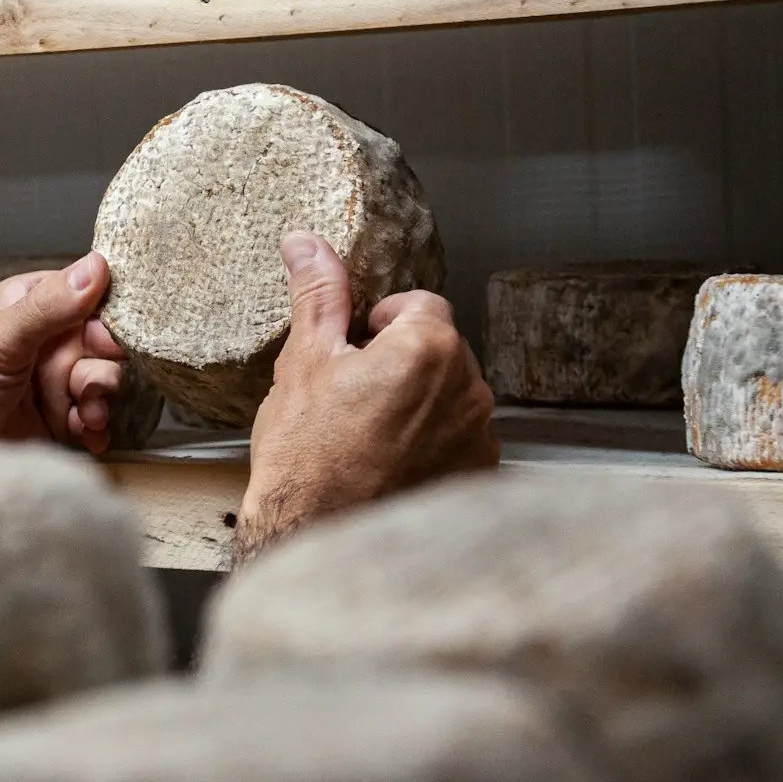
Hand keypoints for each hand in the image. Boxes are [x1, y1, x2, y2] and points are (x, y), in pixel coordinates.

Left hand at [0, 253, 128, 458]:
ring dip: (98, 402)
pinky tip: (85, 435)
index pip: (89, 299)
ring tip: (82, 417)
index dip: (103, 324)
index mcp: (29, 305)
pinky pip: (94, 417)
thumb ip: (47, 307)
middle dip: (99, 371)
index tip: (104, 346)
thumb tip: (95, 267)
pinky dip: (95, 429)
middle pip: (101, 345)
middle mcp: (44, 339)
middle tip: (83, 389)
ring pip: (102, 382)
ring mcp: (51, 379)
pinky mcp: (55, 417)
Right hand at [235, 232, 497, 561]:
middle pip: (439, 349)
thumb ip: (318, 296)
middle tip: (352, 396)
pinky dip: (431, 443)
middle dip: (401, 362)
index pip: (420, 305)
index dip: (380, 323)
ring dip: (418, 403)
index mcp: (427, 348)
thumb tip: (307, 245)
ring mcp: (477, 435)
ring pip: (449, 395)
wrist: (318, 536)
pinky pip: (458, 438)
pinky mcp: (479, 474)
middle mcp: (467, 387)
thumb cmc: (307, 456)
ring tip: (367, 435)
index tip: (354, 350)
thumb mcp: (303, 362)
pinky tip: (388, 463)